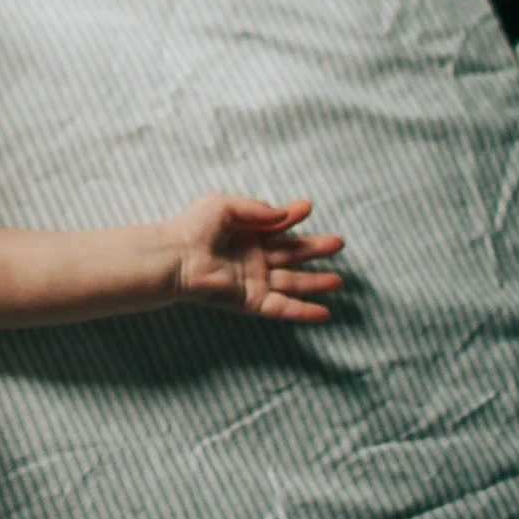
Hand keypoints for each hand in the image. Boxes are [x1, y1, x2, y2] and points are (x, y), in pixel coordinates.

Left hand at [166, 194, 344, 322]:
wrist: (178, 255)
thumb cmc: (194, 227)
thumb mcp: (226, 205)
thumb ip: (258, 209)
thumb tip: (285, 214)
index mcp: (245, 234)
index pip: (276, 226)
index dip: (292, 216)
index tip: (307, 207)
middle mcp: (252, 258)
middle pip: (291, 254)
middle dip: (315, 249)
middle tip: (339, 243)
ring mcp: (253, 281)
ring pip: (292, 283)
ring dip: (316, 283)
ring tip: (340, 281)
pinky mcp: (250, 300)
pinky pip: (281, 307)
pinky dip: (303, 312)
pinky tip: (325, 313)